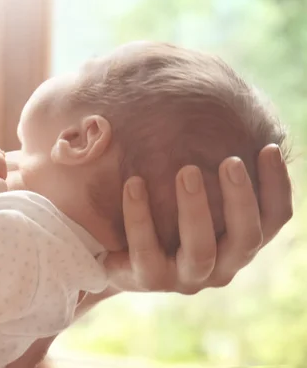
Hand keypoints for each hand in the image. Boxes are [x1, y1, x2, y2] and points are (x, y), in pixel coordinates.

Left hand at [103, 144, 292, 293]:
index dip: (277, 186)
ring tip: (187, 171)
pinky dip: (140, 216)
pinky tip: (133, 184)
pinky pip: (146, 250)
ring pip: (201, 250)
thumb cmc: (163, 216)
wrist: (116, 256)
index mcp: (237, 243)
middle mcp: (220, 265)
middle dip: (241, 199)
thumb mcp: (188, 193)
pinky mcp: (148, 279)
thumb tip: (226, 115)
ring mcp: (185, 277)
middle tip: (231, 162)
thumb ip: (207, 167)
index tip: (268, 148)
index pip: (273, 219)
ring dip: (195, 209)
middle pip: (246, 238)